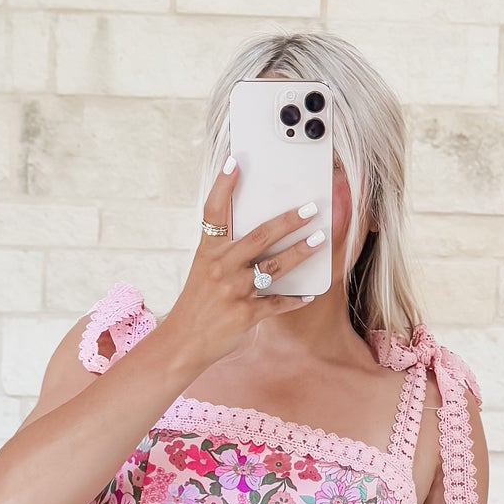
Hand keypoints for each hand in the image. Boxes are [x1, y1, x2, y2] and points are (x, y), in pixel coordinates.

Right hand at [158, 159, 324, 368]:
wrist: (183, 342)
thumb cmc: (198, 303)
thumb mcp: (203, 270)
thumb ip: (225, 251)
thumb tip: (258, 234)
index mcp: (208, 251)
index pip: (214, 211)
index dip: (223, 185)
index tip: (236, 162)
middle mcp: (220, 267)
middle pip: (259, 236)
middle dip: (288, 220)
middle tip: (310, 208)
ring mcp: (234, 291)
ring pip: (274, 267)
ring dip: (300, 252)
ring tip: (319, 241)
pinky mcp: (245, 315)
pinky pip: (276, 303)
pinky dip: (294, 299)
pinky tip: (309, 294)